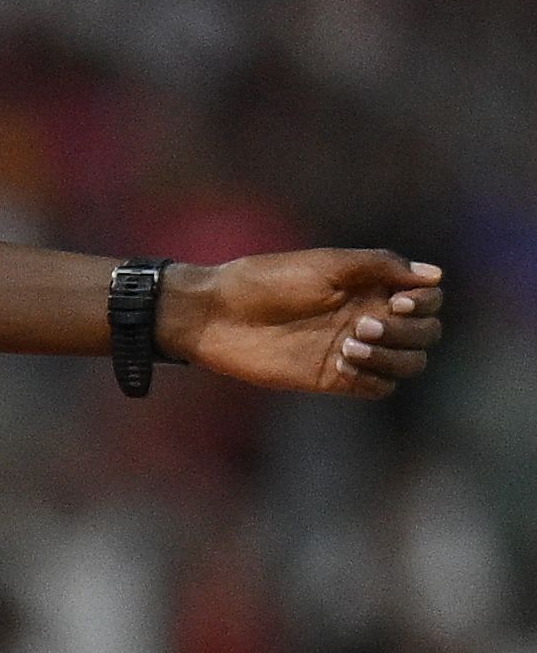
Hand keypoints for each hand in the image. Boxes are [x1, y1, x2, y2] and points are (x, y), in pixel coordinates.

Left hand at [163, 249, 442, 398]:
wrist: (217, 315)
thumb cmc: (267, 281)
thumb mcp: (326, 264)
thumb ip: (380, 266)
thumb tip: (435, 275)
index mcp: (371, 287)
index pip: (428, 299)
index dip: (424, 302)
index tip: (398, 301)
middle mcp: (369, 318)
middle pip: (425, 333)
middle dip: (406, 331)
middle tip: (362, 325)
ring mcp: (353, 350)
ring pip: (408, 363)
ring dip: (392, 357)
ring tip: (348, 346)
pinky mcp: (332, 378)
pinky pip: (378, 388)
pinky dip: (373, 379)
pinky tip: (342, 364)